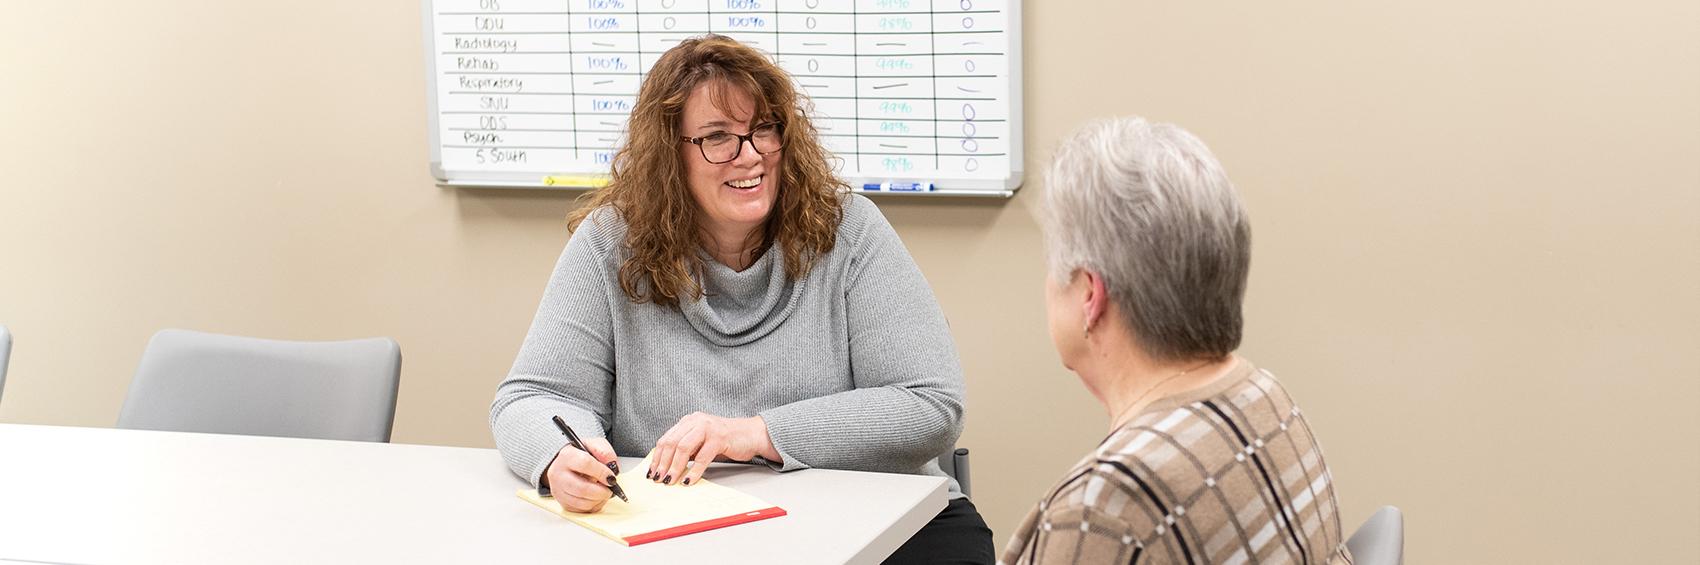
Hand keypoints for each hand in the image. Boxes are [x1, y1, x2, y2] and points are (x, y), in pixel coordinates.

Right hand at [542, 436, 619, 512]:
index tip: (611, 477)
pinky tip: (596, 497)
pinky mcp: (562, 502)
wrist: (566, 463)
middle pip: (582, 488)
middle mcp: (558, 473)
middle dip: (601, 491)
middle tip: (610, 488)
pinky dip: (593, 506)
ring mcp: (558, 490)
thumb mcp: (593, 445)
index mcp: (566, 456)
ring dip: (599, 500)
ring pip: (582, 502)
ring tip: (603, 491)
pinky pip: (581, 510)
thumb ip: (604, 451)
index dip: (602, 472)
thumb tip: (612, 464)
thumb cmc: (580, 454)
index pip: (585, 464)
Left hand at [648, 412, 778, 485]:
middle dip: (663, 463)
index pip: (666, 439)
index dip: (657, 457)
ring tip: (670, 480)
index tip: (652, 472)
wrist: (751, 434)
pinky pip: (702, 457)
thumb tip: (666, 467)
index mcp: (688, 421)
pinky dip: (694, 471)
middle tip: (658, 479)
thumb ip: (686, 449)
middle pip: (672, 443)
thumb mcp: (700, 442)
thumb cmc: (725, 440)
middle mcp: (696, 421)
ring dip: (675, 467)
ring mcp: (708, 428)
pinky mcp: (719, 438)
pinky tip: (689, 481)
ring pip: (684, 448)